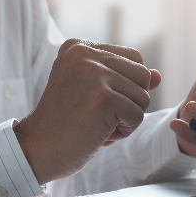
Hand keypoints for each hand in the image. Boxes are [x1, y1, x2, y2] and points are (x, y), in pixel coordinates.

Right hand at [14, 39, 160, 183]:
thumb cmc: (64, 123)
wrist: (37, 149)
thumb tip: (158, 75)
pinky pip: (138, 115)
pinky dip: (124, 131)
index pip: (133, 57)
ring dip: (127, 118)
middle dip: (130, 101)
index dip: (126, 86)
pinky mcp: (103, 98)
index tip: (96, 101)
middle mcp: (84, 53)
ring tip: (98, 125)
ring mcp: (94, 75)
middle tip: (100, 116)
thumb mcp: (93, 94)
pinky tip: (100, 134)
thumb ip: (124, 79)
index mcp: (78, 47)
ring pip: (143, 96)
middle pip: (142, 75)